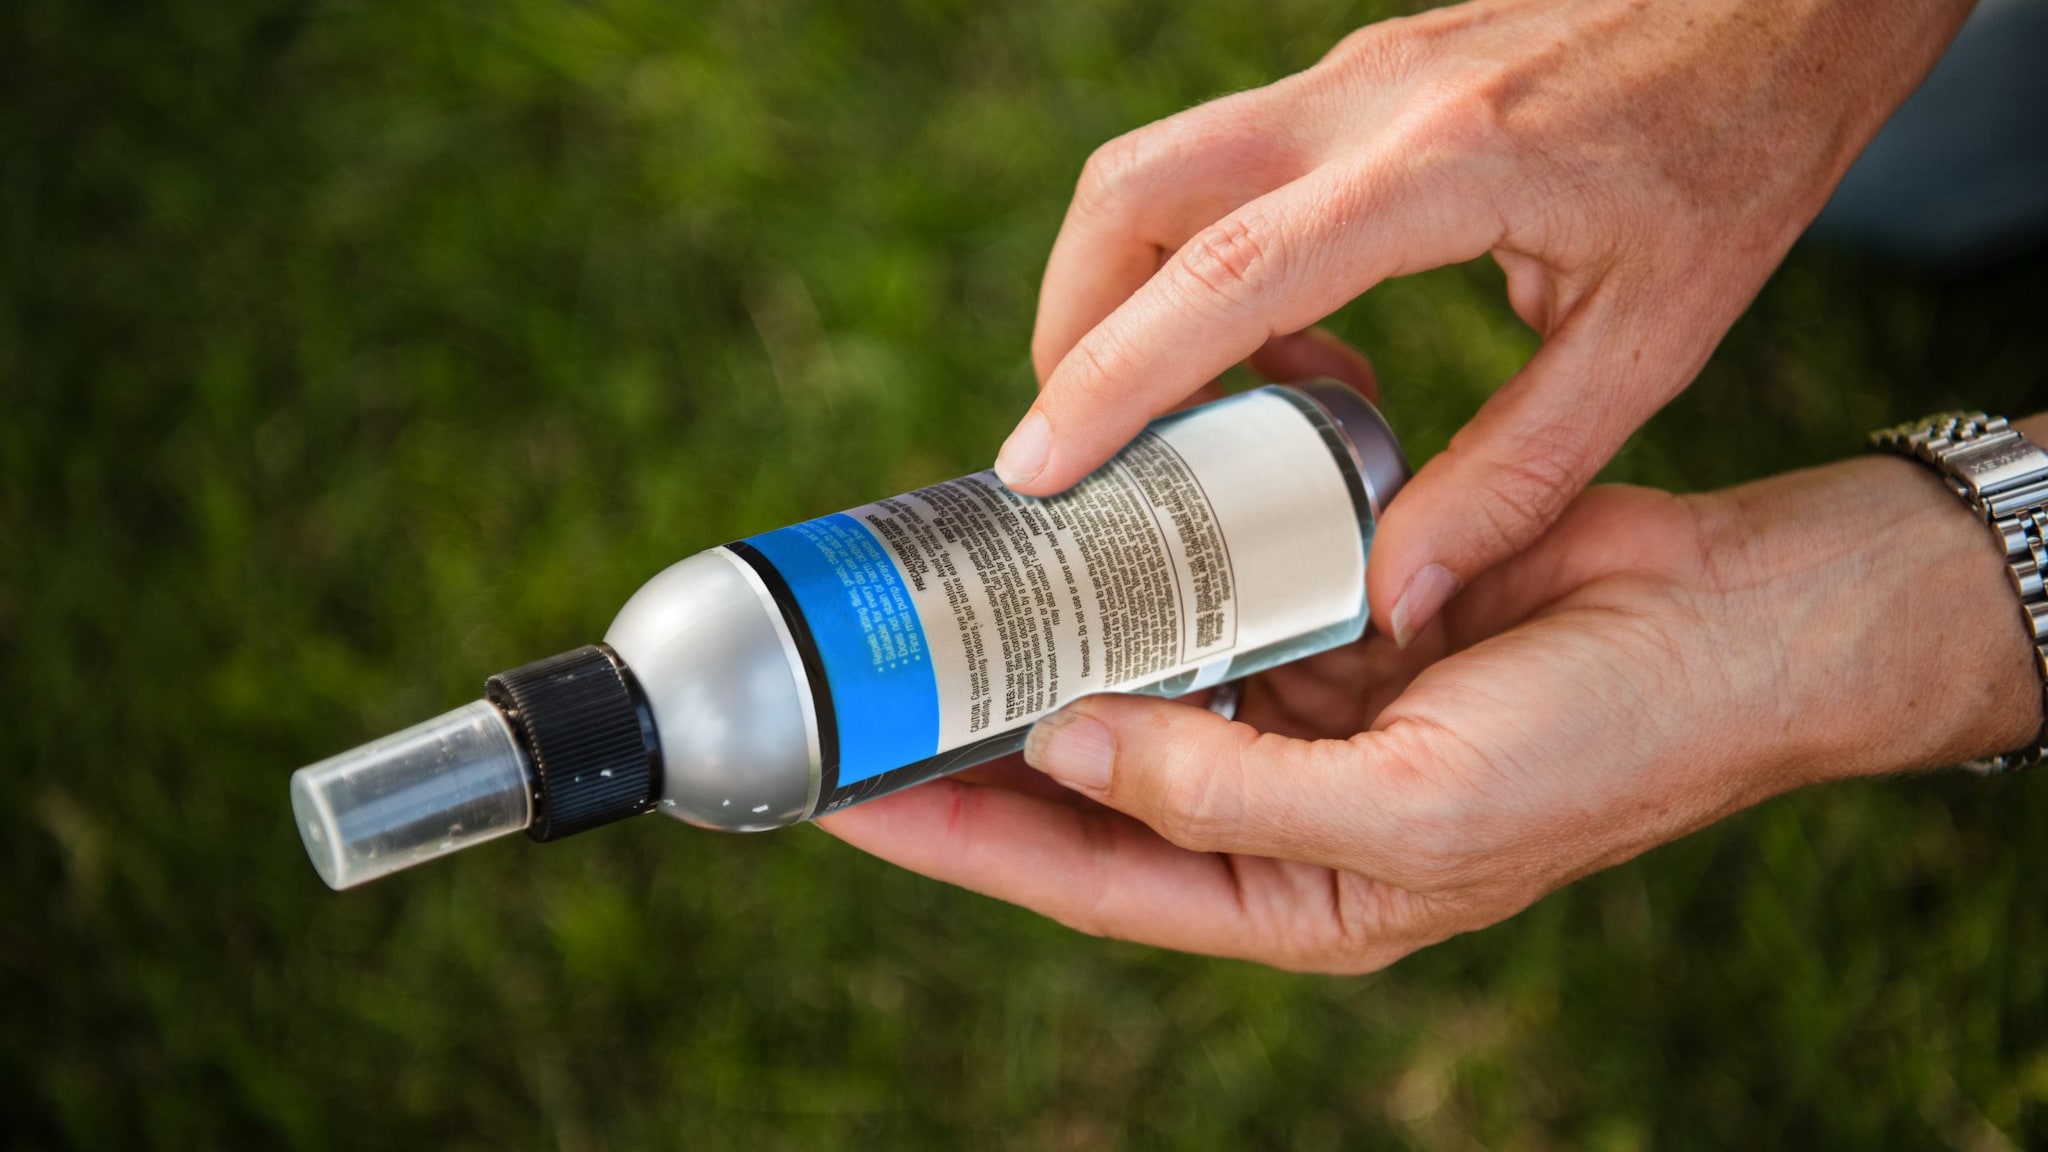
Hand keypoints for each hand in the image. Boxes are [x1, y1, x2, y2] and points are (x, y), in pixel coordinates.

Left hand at [820, 431, 2042, 971]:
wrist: (1734, 622)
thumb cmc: (1602, 750)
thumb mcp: (1412, 813)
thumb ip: (1226, 793)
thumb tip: (1065, 748)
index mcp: (1294, 895)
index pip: (1086, 881)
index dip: (961, 839)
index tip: (848, 792)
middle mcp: (1278, 809)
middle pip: (1089, 782)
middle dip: (982, 739)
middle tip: (867, 683)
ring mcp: (1299, 705)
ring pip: (1135, 679)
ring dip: (1052, 639)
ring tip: (946, 590)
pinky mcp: (1329, 611)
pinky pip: (1210, 590)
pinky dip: (1149, 561)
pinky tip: (1077, 522)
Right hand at [997, 0, 1975, 645]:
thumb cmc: (1737, 150)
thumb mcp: (1652, 337)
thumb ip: (1517, 475)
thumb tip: (1392, 594)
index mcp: (1436, 171)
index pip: (1221, 278)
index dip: (1108, 377)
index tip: (1039, 465)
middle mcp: (1361, 106)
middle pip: (1130, 197)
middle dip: (1071, 328)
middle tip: (1081, 448)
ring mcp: (1347, 78)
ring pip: (1157, 172)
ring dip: (1120, 290)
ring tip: (1174, 414)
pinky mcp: (1354, 78)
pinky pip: (1221, 166)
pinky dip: (1194, 261)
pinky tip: (1276, 341)